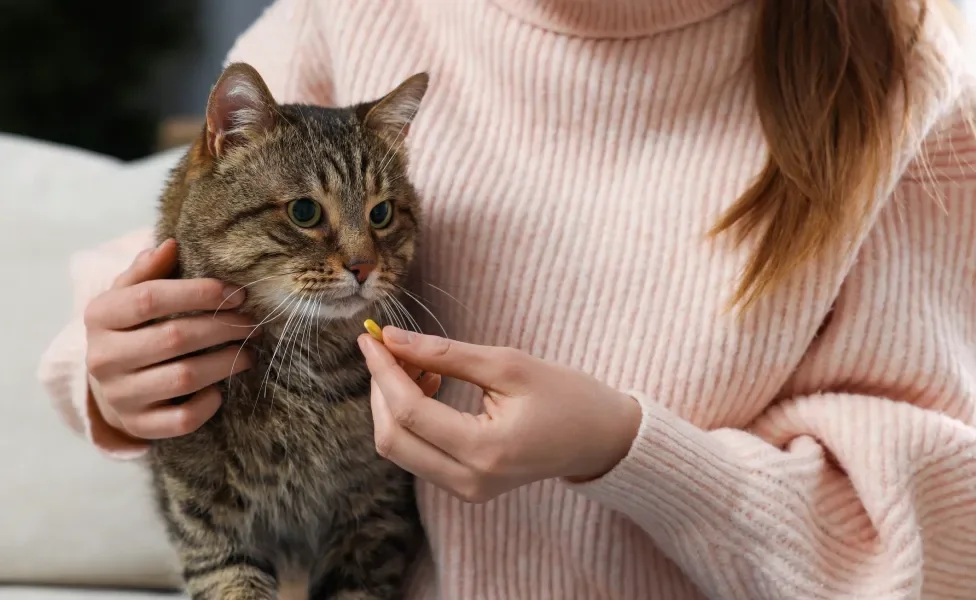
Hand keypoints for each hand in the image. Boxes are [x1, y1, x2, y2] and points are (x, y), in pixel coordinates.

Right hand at [83, 239, 258, 439]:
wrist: (109, 386)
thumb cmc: (132, 328)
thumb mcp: (130, 295)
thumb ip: (148, 270)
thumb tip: (169, 244)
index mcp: (100, 316)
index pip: (150, 298)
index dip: (200, 293)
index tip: (237, 293)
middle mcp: (103, 357)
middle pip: (175, 337)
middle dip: (224, 327)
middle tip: (253, 323)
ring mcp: (120, 396)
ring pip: (184, 378)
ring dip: (226, 362)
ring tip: (248, 351)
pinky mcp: (138, 425)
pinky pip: (182, 419)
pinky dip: (209, 403)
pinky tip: (221, 388)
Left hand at [359, 327, 641, 502]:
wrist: (600, 439)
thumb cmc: (566, 395)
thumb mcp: (508, 364)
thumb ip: (445, 353)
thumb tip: (391, 340)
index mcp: (485, 451)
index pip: (410, 413)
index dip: (383, 371)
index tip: (370, 337)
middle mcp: (469, 481)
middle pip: (392, 438)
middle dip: (382, 389)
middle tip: (392, 348)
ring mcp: (466, 491)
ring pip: (399, 448)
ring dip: (394, 403)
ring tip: (422, 364)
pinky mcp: (465, 488)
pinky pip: (417, 453)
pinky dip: (410, 418)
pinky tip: (431, 385)